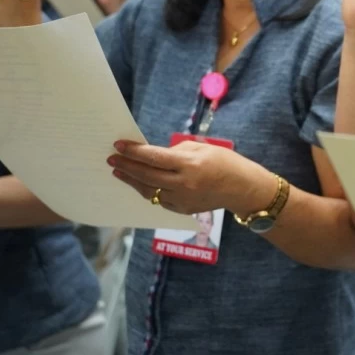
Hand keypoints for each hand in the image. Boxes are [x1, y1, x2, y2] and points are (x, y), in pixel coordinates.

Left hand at [108, 139, 272, 215]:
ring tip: (119, 172)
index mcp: (189, 164)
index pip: (154, 157)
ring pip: (149, 191)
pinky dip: (147, 191)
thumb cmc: (225, 163)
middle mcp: (183, 183)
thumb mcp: (203, 148)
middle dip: (127, 166)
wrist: (242, 188)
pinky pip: (159, 200)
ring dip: (132, 181)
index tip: (119, 145)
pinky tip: (139, 183)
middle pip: (146, 175)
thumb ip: (177, 151)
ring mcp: (182, 199)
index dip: (134, 151)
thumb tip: (156, 156)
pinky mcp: (182, 209)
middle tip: (112, 158)